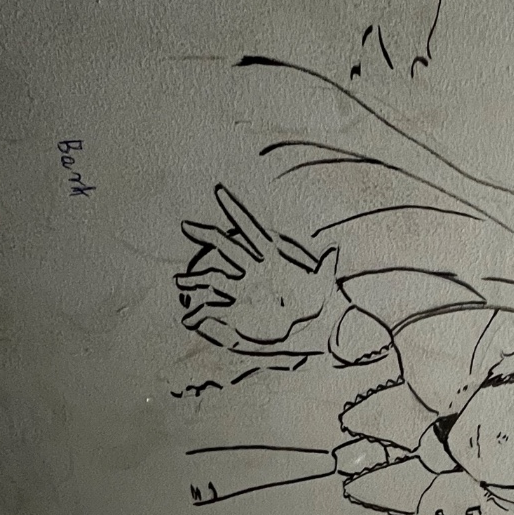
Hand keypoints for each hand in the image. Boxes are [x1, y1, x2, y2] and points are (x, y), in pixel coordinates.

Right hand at [176, 186, 337, 355]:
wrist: (311, 323)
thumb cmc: (315, 300)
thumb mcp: (323, 284)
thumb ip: (326, 267)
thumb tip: (334, 249)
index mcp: (270, 258)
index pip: (250, 229)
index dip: (235, 210)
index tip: (219, 190)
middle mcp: (253, 269)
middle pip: (226, 247)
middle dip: (206, 235)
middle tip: (187, 225)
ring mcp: (245, 289)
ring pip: (216, 278)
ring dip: (197, 278)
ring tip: (179, 280)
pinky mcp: (241, 310)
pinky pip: (218, 308)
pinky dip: (202, 313)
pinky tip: (189, 319)